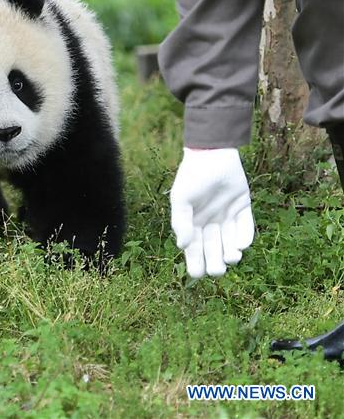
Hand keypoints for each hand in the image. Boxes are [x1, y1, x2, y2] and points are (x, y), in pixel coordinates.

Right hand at [170, 147, 254, 277]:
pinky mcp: (243, 210)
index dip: (196, 266)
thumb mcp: (181, 198)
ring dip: (231, 256)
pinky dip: (244, 240)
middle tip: (218, 267)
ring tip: (231, 255)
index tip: (198, 273)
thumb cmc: (192, 176)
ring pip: (230, 247)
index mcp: (192, 225)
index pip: (194, 253)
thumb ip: (181, 222)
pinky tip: (239, 244)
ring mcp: (227, 219)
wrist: (213, 154)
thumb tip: (182, 246)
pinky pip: (246, 231)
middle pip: (214, 255)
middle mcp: (210, 225)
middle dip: (216, 265)